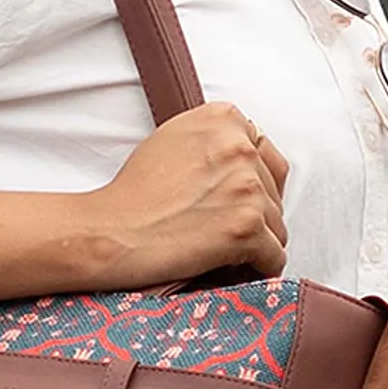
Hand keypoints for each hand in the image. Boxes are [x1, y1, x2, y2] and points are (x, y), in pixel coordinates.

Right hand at [87, 104, 289, 288]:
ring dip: (255, 243)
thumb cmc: (133, 194)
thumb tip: (249, 159)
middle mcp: (239, 146)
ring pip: (277, 225)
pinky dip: (259, 268)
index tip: (234, 201)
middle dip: (253, 214)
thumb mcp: (174, 139)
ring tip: (221, 252)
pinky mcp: (247, 226)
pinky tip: (235, 270)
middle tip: (220, 230)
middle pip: (274, 191)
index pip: (265, 153)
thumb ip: (216, 139)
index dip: (252, 183)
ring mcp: (246, 186)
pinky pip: (275, 255)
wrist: (109, 232)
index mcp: (223, 119)